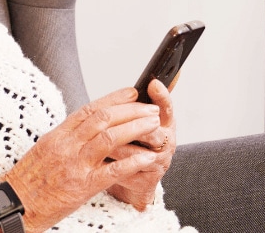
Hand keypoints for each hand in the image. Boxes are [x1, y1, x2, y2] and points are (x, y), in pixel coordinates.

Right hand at [1, 88, 161, 232]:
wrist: (16, 205)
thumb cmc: (28, 181)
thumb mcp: (44, 150)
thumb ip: (66, 138)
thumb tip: (86, 127)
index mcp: (58, 135)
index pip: (89, 109)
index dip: (113, 98)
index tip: (132, 93)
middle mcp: (67, 145)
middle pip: (103, 119)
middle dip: (131, 111)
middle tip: (151, 108)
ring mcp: (75, 165)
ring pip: (109, 138)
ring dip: (135, 129)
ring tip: (154, 125)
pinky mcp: (82, 186)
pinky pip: (112, 171)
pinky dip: (133, 162)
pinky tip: (148, 158)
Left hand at [105, 79, 176, 209]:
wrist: (132, 178)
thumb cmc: (131, 143)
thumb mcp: (133, 122)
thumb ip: (133, 106)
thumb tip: (131, 87)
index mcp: (165, 124)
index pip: (167, 107)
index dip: (162, 96)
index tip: (153, 84)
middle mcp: (166, 142)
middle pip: (151, 128)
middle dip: (129, 124)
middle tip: (110, 120)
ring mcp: (159, 163)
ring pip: (134, 151)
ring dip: (113, 145)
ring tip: (97, 142)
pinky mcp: (147, 180)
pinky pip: (126, 170)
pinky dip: (110, 164)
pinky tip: (99, 159)